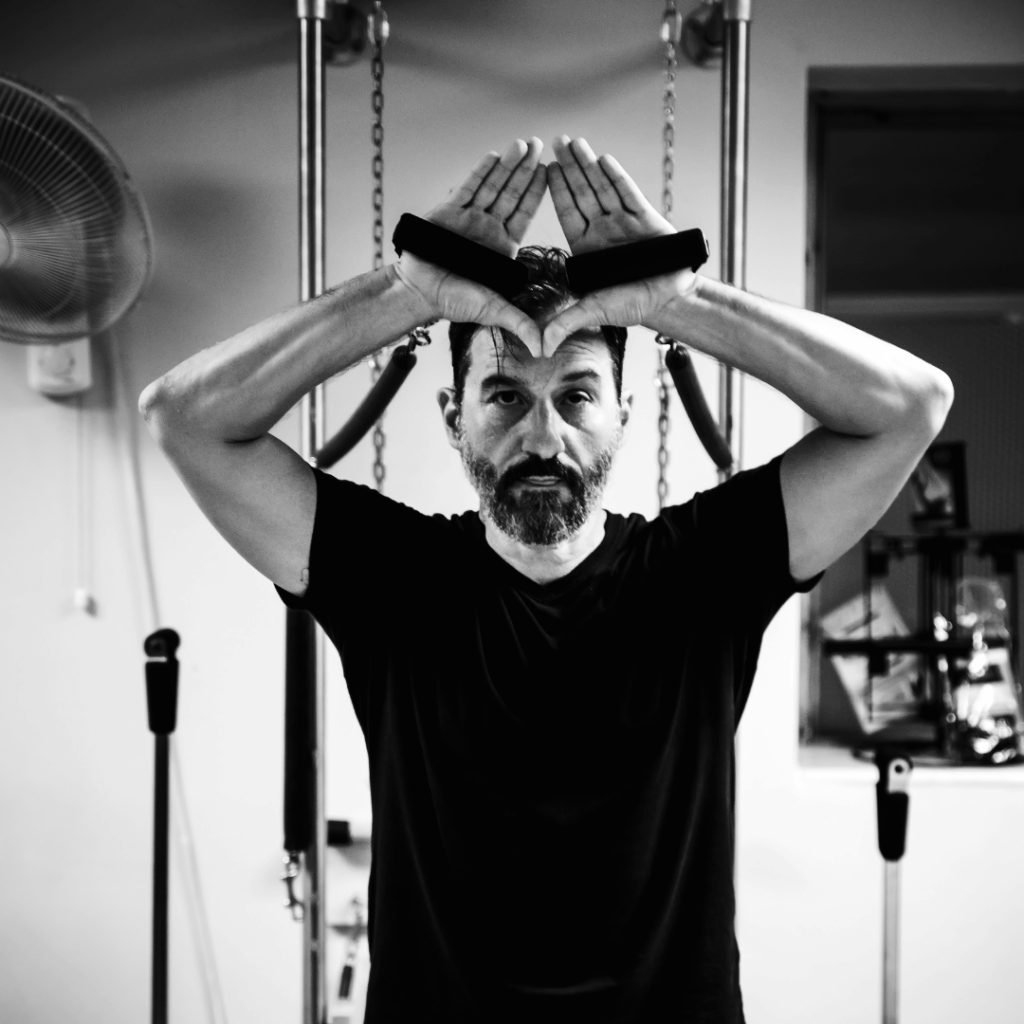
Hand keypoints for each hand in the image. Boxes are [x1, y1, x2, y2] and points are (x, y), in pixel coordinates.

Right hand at [393, 138, 546, 354]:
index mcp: (504, 246)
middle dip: (526, 170)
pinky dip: (480, 173)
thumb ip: (519, 323)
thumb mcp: (492, 310)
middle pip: (511, 193)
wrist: (418, 292)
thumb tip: (544, 348)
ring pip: (492, 186)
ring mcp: (470, 217)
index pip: (525, 214)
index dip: (538, 193)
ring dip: (507, 165)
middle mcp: (490, 228)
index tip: (552, 172)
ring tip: (522, 143)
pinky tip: (493, 155)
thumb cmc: (454, 301)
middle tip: (541, 145)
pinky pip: (468, 188)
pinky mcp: (449, 211)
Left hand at [544, 136, 696, 353]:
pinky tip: (603, 160)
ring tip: (574, 142)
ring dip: (588, 165)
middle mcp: (601, 230)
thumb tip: (541, 346)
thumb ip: (567, 322)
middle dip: (569, 168)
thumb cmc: (633, 304)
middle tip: (555, 143)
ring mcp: (622, 221)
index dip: (556, 192)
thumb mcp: (595, 311)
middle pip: (582, 193)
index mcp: (584, 247)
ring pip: (602, 188)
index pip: (567, 214)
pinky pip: (628, 192)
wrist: (670, 298)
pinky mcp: (645, 216)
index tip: (543, 171)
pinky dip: (617, 177)